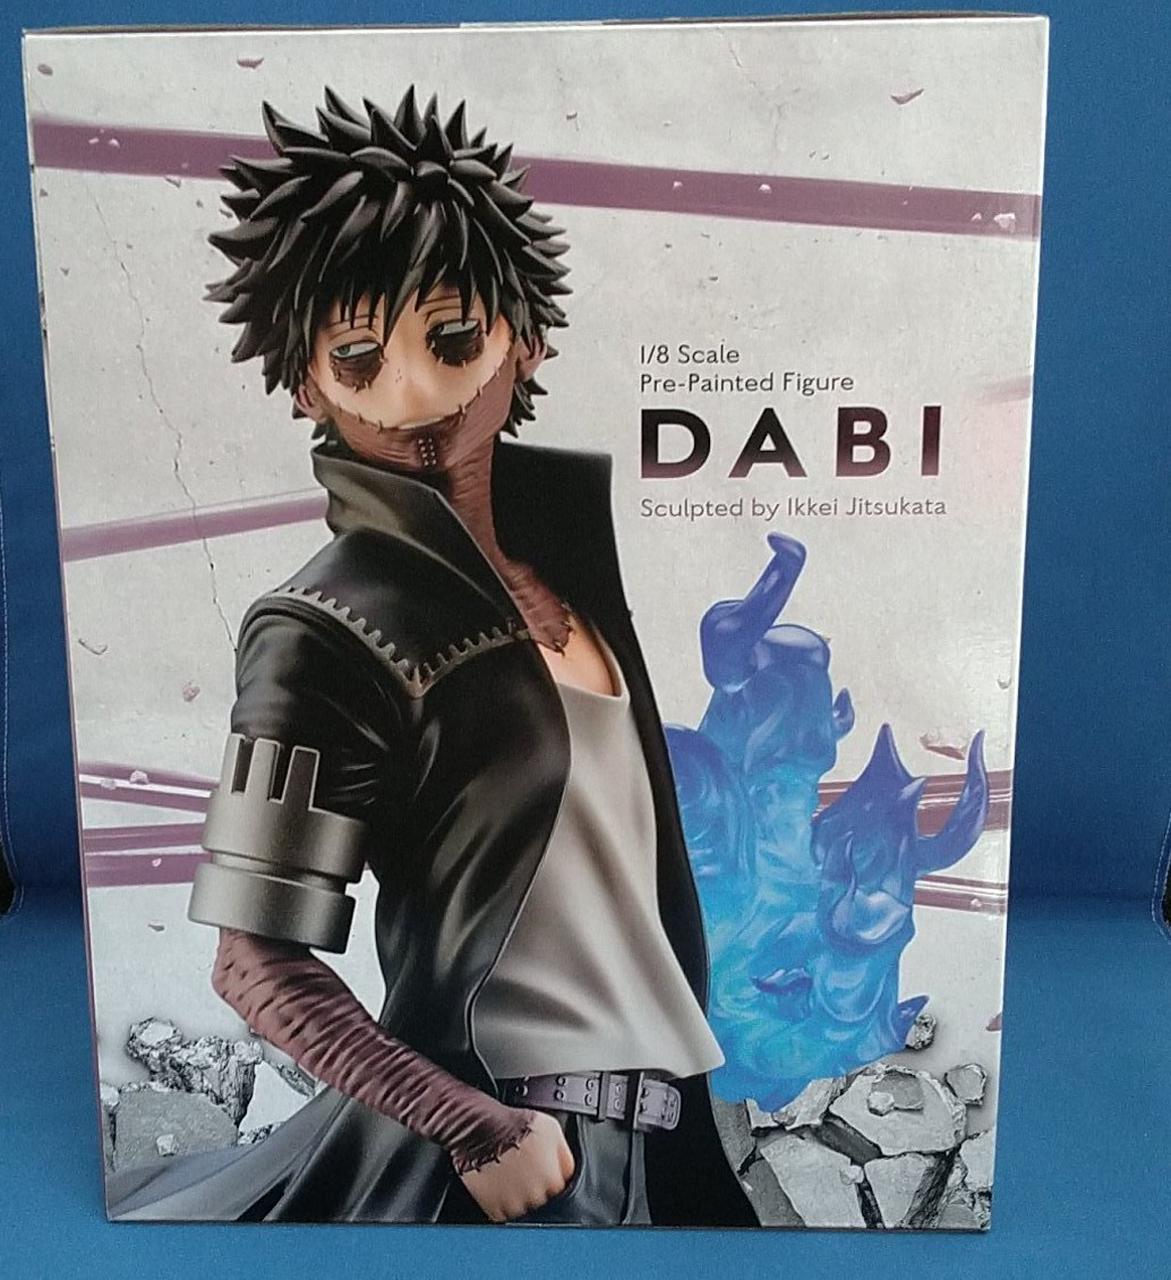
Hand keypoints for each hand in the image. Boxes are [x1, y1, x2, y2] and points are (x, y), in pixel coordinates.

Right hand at [458, 1110, 574, 1221]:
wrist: (481, 1130)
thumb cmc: (513, 1125)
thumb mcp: (551, 1129)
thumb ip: (565, 1155)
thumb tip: (570, 1170)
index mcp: (553, 1179)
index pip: (560, 1188)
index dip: (550, 1175)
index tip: (541, 1167)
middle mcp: (537, 1197)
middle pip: (542, 1199)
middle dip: (535, 1186)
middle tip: (523, 1168)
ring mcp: (515, 1206)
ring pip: (523, 1208)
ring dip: (519, 1196)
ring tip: (509, 1175)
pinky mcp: (495, 1211)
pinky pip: (503, 1213)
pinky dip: (501, 1202)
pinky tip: (498, 1184)